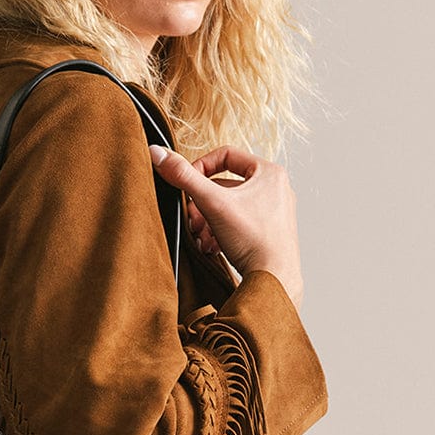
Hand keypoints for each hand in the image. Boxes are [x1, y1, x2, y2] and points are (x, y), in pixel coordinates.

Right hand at [149, 144, 304, 309]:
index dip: (200, 167)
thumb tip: (159, 154)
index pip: (226, 154)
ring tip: (201, 236)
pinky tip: (212, 246)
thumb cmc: (254, 240)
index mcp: (269, 172)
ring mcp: (274, 212)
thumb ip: (183, 176)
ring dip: (208, 220)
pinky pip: (238, 223)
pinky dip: (221, 232)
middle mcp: (275, 189)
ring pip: (229, 206)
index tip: (188, 185)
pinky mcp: (269, 233)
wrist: (273, 281)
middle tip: (192, 218)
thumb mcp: (212, 203)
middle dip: (202, 203)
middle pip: (225, 184)